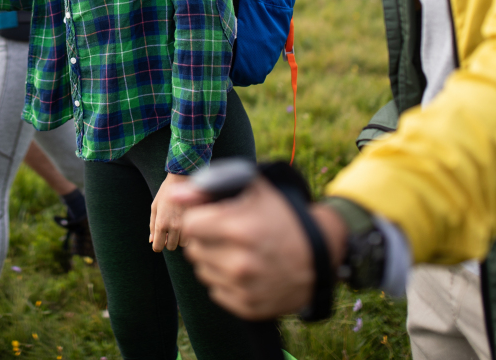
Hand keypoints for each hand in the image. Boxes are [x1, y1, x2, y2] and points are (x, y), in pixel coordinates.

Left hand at [149, 172, 192, 251]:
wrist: (182, 178)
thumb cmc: (166, 193)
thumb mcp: (154, 207)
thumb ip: (152, 225)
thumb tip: (151, 241)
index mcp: (161, 223)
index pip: (158, 247)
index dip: (157, 246)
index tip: (159, 241)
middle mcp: (174, 226)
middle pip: (171, 247)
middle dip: (169, 242)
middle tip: (169, 233)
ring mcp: (187, 224)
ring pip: (183, 244)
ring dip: (180, 238)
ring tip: (179, 227)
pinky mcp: (197, 221)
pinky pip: (193, 236)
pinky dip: (189, 234)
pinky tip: (187, 224)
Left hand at [174, 177, 346, 319]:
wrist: (319, 254)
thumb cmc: (282, 216)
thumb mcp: (252, 190)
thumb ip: (210, 188)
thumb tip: (176, 196)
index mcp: (239, 229)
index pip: (190, 225)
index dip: (199, 218)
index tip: (213, 218)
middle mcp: (239, 262)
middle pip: (193, 249)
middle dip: (206, 239)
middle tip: (229, 235)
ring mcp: (244, 288)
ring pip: (202, 271)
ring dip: (214, 260)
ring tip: (239, 251)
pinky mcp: (248, 307)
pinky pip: (216, 292)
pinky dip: (225, 282)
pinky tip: (245, 270)